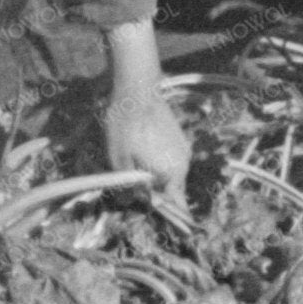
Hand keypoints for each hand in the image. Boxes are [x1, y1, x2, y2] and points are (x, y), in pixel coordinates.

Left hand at [98, 21, 191, 199]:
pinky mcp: (180, 139)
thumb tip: (131, 201)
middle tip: (137, 191)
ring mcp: (184, 150)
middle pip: (173, 190)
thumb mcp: (118, 160)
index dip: (164, 211)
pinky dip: (161, 163)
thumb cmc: (125, 126)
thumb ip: (127, 185)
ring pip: (173, 175)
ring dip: (158, 178)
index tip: (156, 213)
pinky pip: (173, 160)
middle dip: (157, 194)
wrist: (137, 90)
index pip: (174, 204)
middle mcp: (183, 164)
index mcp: (170, 173)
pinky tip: (144, 153)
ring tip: (137, 169)